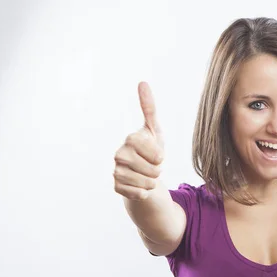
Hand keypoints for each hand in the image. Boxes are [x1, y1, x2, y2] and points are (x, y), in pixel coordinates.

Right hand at [113, 82, 165, 200]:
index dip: (159, 156)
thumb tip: (142, 82)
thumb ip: (150, 108)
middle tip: (153, 165)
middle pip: (151, 169)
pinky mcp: (117, 187)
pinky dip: (145, 192)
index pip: (154, 153)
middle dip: (157, 170)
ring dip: (152, 181)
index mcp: (130, 139)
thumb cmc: (151, 148)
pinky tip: (140, 185)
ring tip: (148, 174)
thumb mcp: (155, 129)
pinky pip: (139, 194)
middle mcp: (119, 154)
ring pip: (145, 183)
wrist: (145, 172)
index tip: (157, 153)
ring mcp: (116, 171)